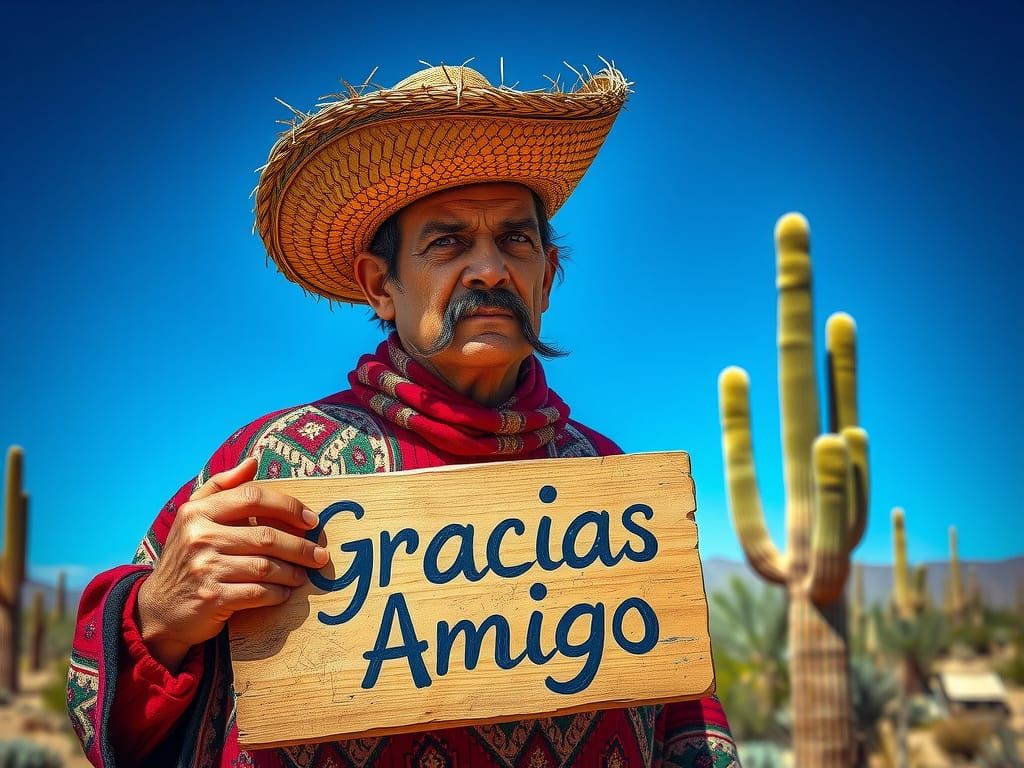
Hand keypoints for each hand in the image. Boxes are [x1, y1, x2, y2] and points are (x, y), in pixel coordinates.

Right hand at [136, 457, 328, 671]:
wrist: (158, 609)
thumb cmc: (186, 556)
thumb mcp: (194, 516)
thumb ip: (223, 486)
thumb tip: (254, 461)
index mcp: (198, 512)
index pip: (253, 497)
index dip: (288, 506)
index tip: (311, 519)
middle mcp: (199, 537)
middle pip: (266, 536)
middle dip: (301, 546)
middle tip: (320, 554)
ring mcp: (205, 569)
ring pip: (266, 566)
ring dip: (293, 571)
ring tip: (304, 574)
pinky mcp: (213, 599)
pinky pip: (258, 593)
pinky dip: (278, 593)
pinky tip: (285, 592)